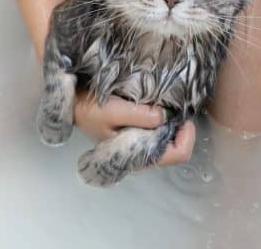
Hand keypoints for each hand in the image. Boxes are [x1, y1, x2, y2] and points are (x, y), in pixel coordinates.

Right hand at [73, 89, 195, 166]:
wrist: (73, 107)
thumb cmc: (91, 111)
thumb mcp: (113, 110)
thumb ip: (140, 115)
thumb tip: (165, 116)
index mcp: (138, 155)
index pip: (178, 155)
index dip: (187, 137)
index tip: (184, 116)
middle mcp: (142, 155)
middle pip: (176, 148)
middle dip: (181, 128)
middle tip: (176, 106)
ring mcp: (140, 147)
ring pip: (169, 140)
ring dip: (172, 123)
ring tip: (166, 104)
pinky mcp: (137, 137)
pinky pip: (159, 132)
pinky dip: (163, 120)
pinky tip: (156, 106)